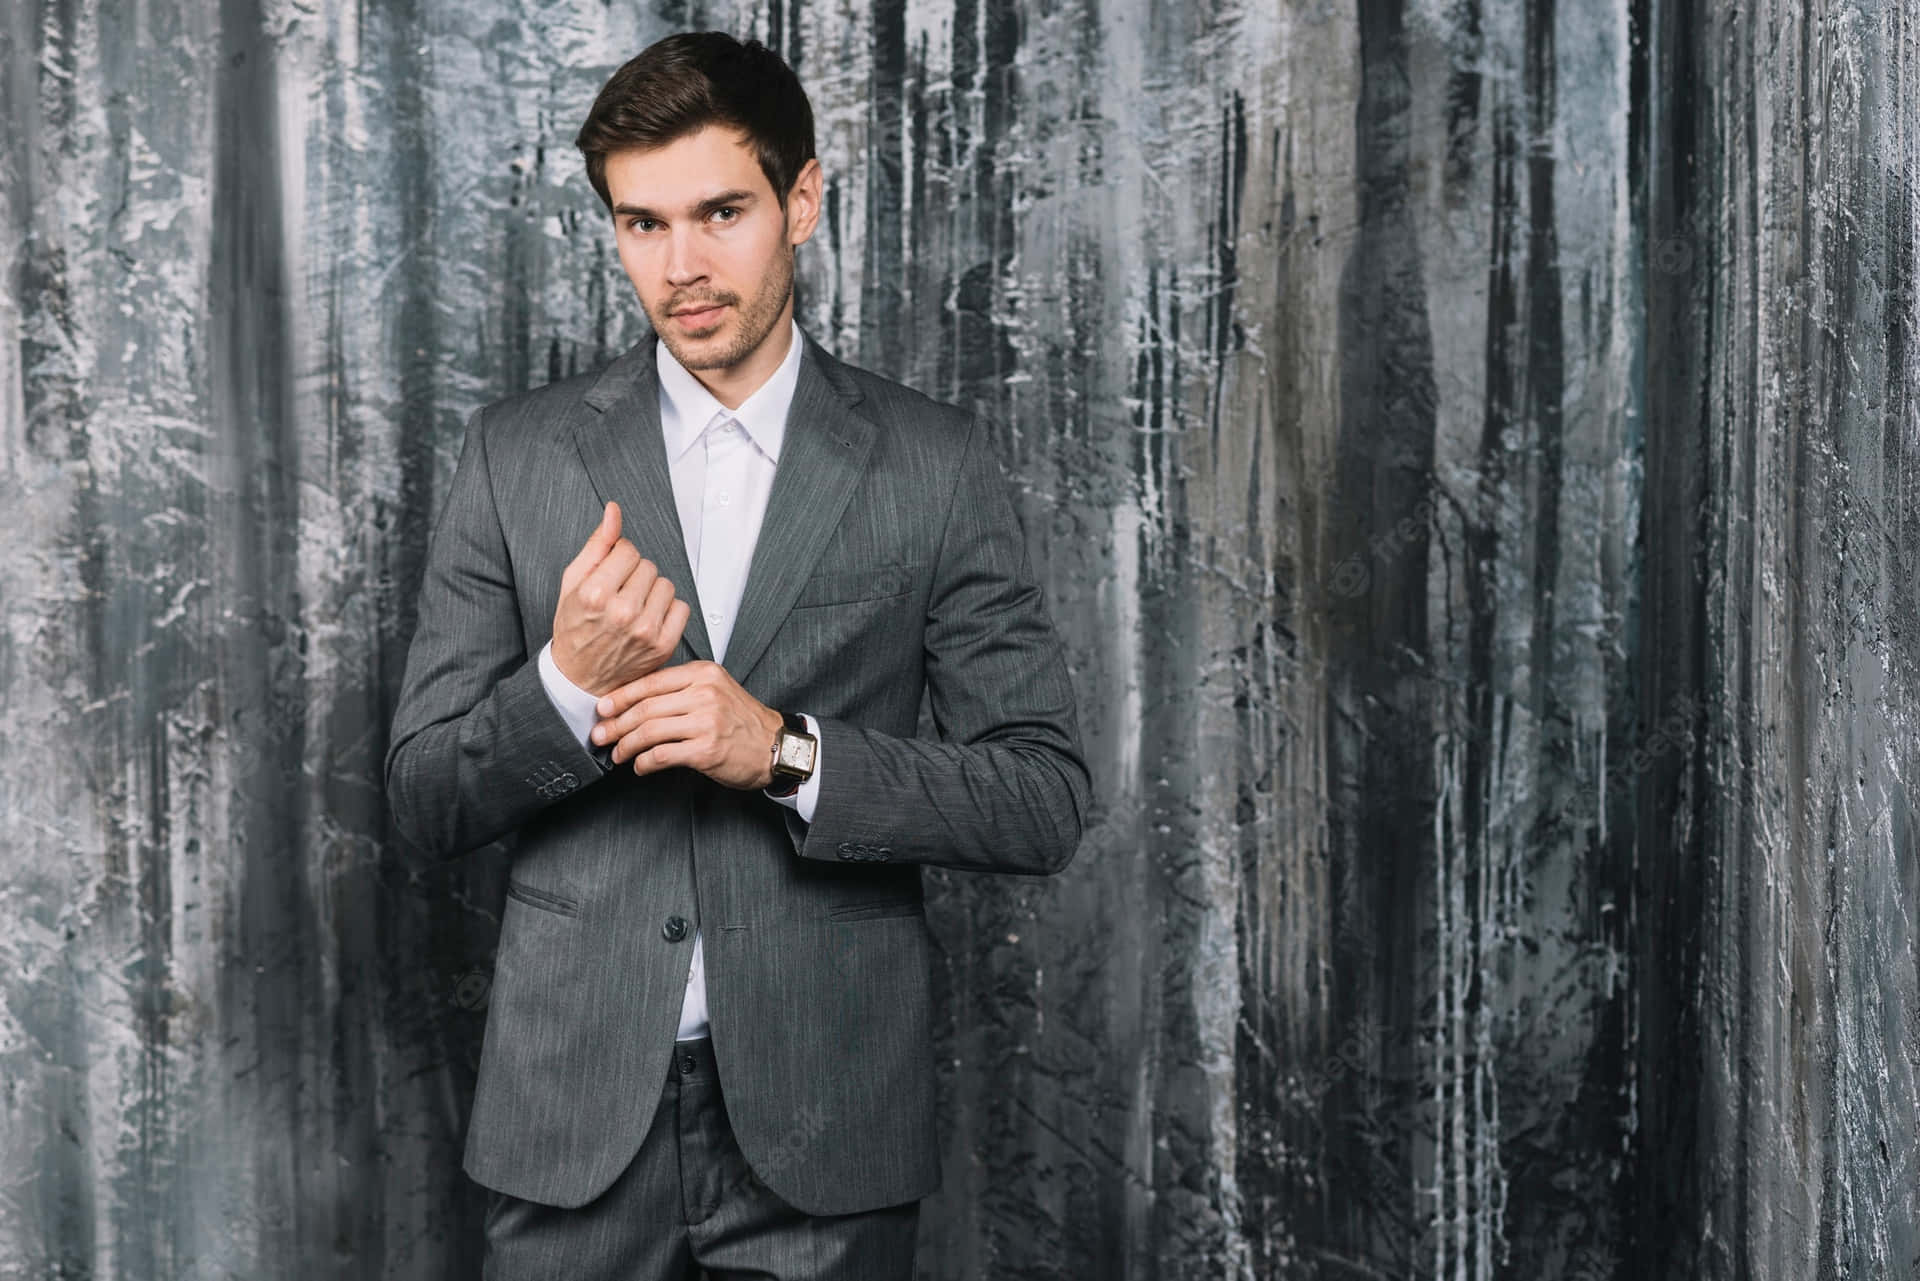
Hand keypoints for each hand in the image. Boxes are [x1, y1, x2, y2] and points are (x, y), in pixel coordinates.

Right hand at [551, 501, 691, 694]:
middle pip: (648, 566)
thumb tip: (614, 510)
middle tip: (619, 595)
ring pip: (666, 585)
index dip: (618, 559)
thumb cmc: (574, 626)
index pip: (628, 549)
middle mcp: (622, 612)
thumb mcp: (573, 582)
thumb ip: (597, 544)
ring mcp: (645, 630)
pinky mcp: (663, 645)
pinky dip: (668, 610)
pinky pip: (681, 607)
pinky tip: (648, 619)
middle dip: (635, 575)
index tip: (609, 576)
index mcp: (595, 594)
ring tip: (633, 608)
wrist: (580, 677)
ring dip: (653, 591)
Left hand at [590, 661, 782, 788]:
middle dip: (616, 724)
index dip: (621, 696)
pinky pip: (662, 755)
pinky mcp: (706, 749)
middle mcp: (704, 693)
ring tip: (618, 753)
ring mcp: (706, 721)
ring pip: (649, 731)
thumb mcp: (716, 689)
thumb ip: (681, 688)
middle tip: (600, 735)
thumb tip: (635, 700)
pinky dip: (644, 763)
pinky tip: (640, 766)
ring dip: (626, 745)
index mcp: (703, 673)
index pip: (650, 681)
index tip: (603, 708)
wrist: (776, 746)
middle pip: (645, 707)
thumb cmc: (743, 720)